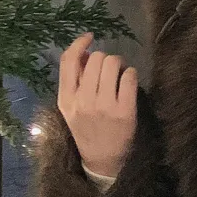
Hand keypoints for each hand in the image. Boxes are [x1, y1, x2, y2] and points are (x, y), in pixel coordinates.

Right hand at [57, 32, 137, 177]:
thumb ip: (75, 80)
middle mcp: (83, 101)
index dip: (79, 44)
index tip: (91, 37)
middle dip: (105, 59)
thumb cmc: (87, 128)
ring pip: (113, 63)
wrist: (102, 159)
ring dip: (119, 65)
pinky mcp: (124, 111)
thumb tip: (84, 50)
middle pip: (96, 59)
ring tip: (119, 76)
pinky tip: (128, 84)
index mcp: (66, 99)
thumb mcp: (71, 107)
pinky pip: (130, 76)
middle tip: (110, 70)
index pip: (68, 61)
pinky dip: (131, 74)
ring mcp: (104, 106)